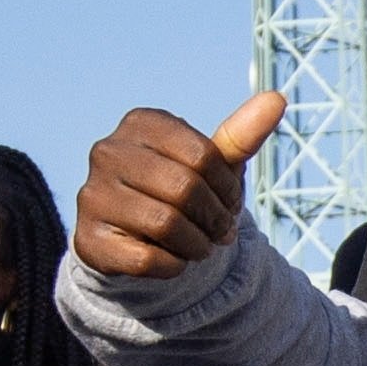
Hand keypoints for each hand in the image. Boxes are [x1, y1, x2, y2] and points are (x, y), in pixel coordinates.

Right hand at [72, 91, 286, 278]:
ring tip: (198, 245)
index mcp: (140, 123)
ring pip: (166, 225)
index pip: (203, 155)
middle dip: (215, 218)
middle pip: (185, 189)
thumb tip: (277, 99)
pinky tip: (170, 258)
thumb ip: (242, 134)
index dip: (228, 188)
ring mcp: (92, 195)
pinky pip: (147, 259)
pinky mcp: (89, 239)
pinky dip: (173, 266)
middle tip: (220, 231)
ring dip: (197, 245)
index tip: (228, 201)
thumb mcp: (213, 163)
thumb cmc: (180, 189)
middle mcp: (108, 152)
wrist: (134, 236)